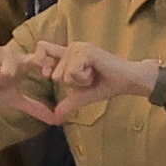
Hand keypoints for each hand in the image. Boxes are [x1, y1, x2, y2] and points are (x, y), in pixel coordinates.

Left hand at [40, 40, 157, 121]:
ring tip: (93, 73)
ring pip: (62, 75)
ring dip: (80, 81)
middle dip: (72, 84)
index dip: (39, 61)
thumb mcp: (82, 96)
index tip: (45, 73)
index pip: (42, 49)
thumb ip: (68, 103)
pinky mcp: (85, 51)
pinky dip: (84, 78)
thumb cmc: (105, 85)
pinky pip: (72, 73)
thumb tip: (55, 118)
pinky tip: (96, 71)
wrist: (126, 82)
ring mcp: (77, 47)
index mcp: (67, 55)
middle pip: (53, 74)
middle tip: (89, 77)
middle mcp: (70, 48)